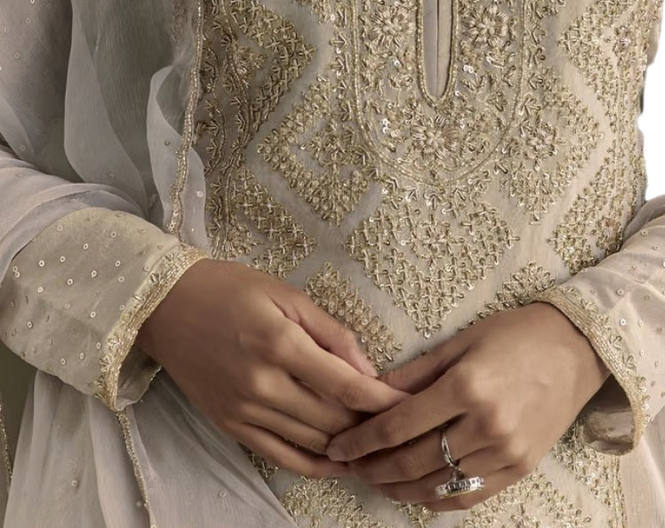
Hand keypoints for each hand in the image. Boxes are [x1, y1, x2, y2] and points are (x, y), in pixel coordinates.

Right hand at [135, 258, 409, 478]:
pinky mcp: (230, 427)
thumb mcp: (288, 294)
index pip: (345, 385)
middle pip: (332, 418)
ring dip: (348, 446)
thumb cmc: (232, 289)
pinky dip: (314, 464)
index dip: (383, 399)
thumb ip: (332, 333)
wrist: (166, 306)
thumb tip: (368, 369)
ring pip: (311, 442)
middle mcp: (262, 385)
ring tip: (380, 443)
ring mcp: (244, 412)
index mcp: (279, 345)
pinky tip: (340, 464)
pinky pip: (280, 456)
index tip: (410, 404)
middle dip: (371, 422)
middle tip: (402, 421)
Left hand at [323, 301, 610, 509]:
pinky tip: (414, 491)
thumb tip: (369, 391)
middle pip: (412, 461)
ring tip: (375, 479)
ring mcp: (505, 452)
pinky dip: (435, 499)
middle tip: (350, 465)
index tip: (337, 445)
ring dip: (397, 488)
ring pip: (436, 484)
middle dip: (372, 468)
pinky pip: (467, 496)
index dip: (361, 441)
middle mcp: (485, 425)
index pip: (399, 425)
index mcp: (466, 386)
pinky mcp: (519, 468)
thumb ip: (415, 372)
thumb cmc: (516, 334)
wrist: (577, 348)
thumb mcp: (461, 341)